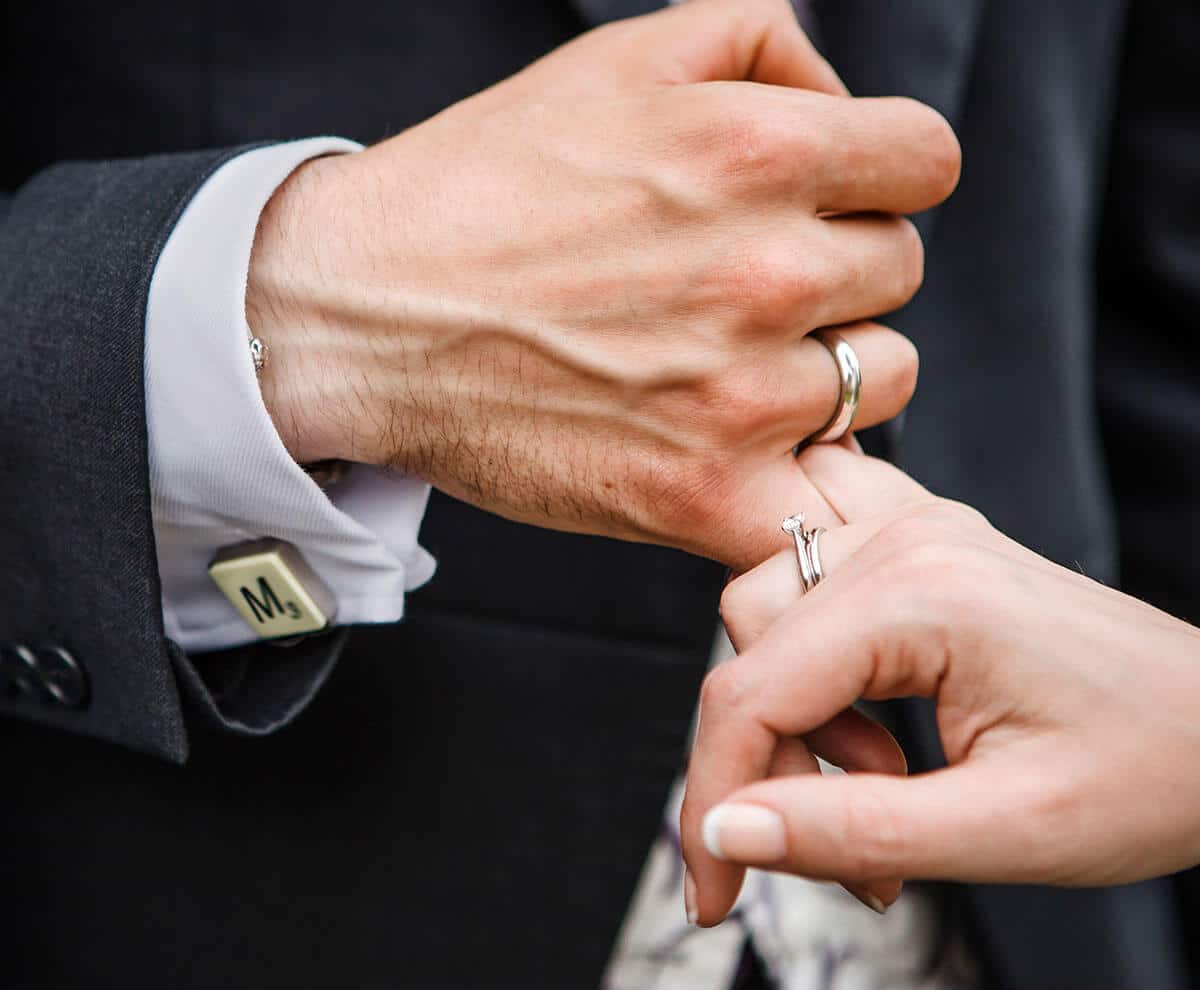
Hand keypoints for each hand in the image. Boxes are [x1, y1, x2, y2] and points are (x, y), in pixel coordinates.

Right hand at [246, 0, 959, 569]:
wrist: (366, 319)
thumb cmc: (483, 189)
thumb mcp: (617, 60)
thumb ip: (759, 40)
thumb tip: (840, 95)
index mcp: (756, 151)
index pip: (927, 161)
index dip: (880, 177)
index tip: (828, 203)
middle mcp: (764, 273)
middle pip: (901, 272)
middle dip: (840, 269)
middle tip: (746, 287)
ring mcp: (740, 395)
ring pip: (884, 380)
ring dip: (829, 371)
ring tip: (736, 364)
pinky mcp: (705, 496)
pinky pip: (831, 501)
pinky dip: (807, 483)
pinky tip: (753, 457)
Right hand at [680, 444, 1199, 924]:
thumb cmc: (1157, 767)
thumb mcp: (1008, 830)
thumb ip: (852, 831)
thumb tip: (725, 834)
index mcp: (925, 593)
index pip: (751, 690)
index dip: (712, 796)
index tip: (712, 887)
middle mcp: (906, 540)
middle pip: (748, 643)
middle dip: (766, 757)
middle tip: (839, 847)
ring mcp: (911, 535)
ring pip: (767, 611)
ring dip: (795, 712)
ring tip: (879, 785)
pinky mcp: (918, 553)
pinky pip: (811, 589)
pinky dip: (814, 666)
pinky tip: (871, 726)